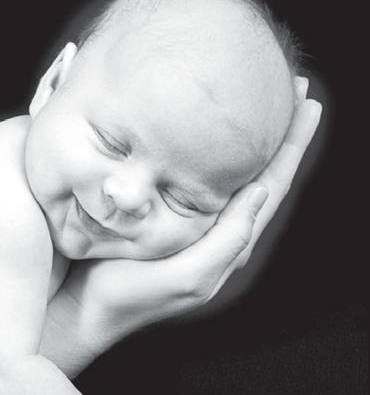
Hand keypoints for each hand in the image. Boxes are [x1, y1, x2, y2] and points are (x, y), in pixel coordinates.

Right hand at [60, 77, 321, 339]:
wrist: (88, 304)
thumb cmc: (131, 295)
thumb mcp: (187, 277)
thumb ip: (228, 241)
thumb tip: (260, 190)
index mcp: (229, 239)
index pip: (273, 182)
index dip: (292, 143)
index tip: (306, 103)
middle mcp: (219, 225)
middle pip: (262, 170)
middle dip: (280, 132)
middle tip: (293, 90)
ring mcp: (196, 216)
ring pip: (236, 168)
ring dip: (253, 135)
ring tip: (263, 102)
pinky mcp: (170, 208)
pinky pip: (206, 171)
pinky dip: (220, 146)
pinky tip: (214, 129)